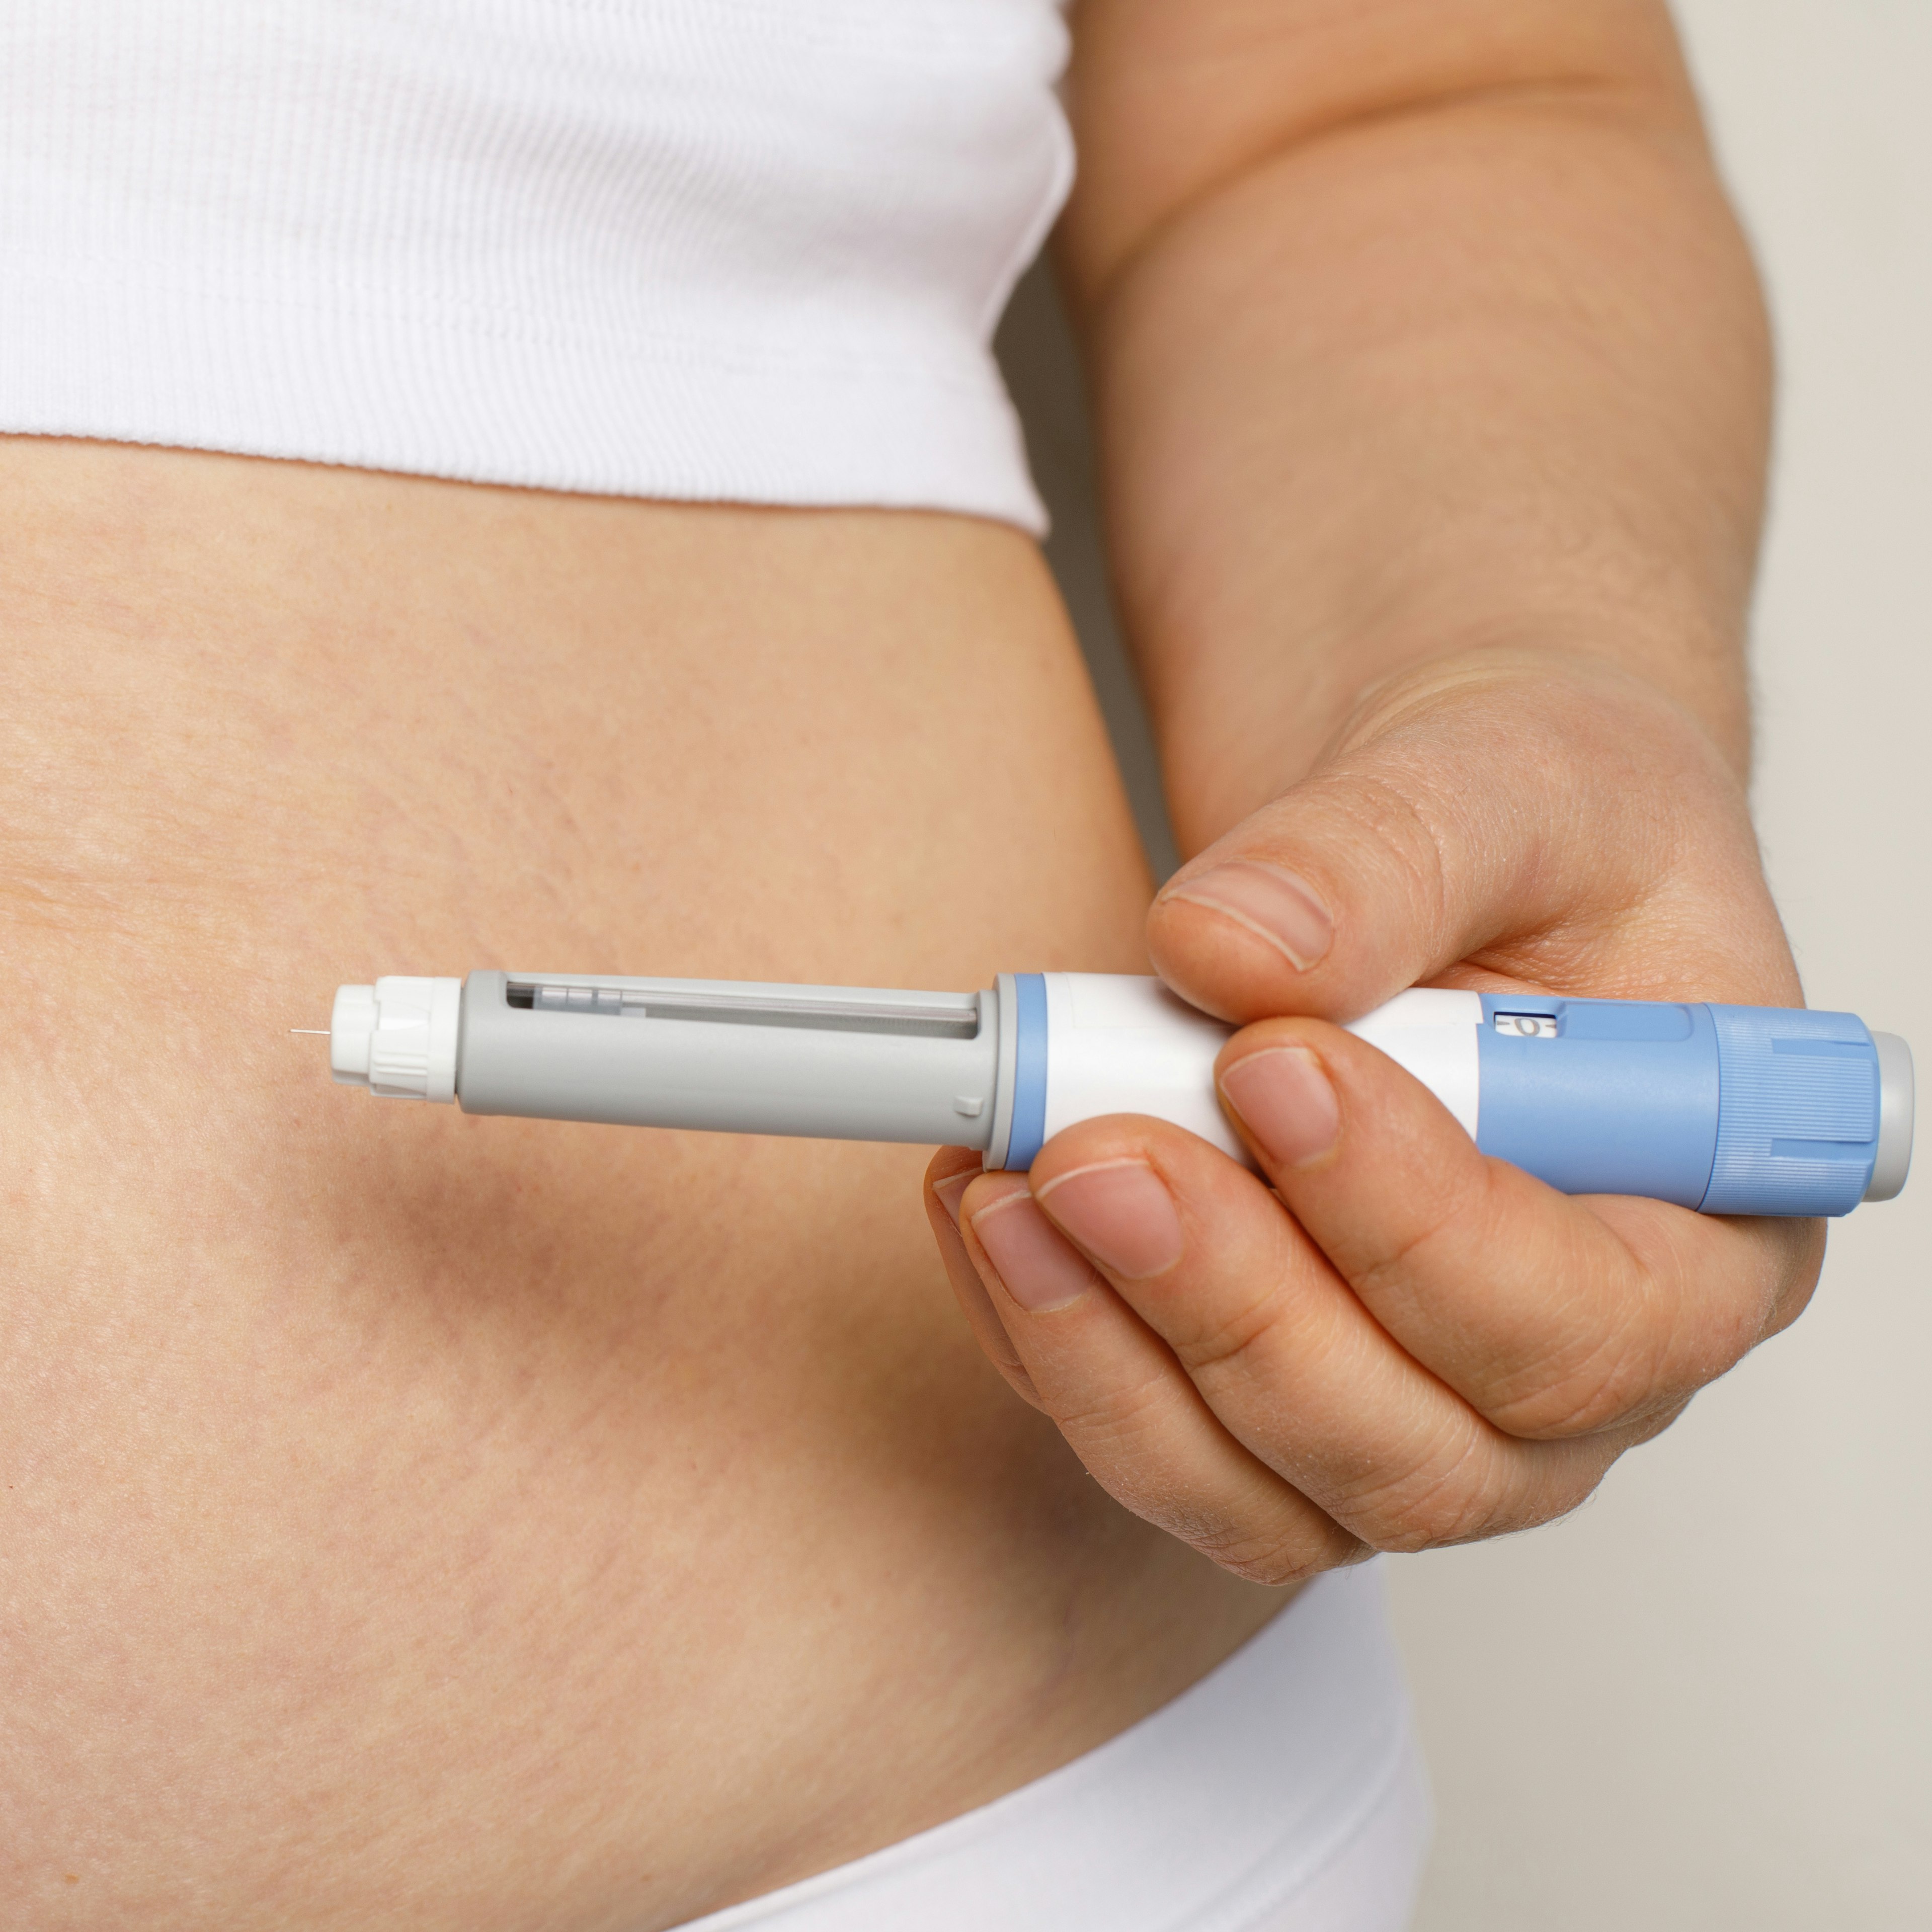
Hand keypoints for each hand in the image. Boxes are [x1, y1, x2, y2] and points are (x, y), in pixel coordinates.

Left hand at [924, 651, 1824, 1583]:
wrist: (1427, 842)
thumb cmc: (1535, 823)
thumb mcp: (1508, 781)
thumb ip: (1389, 860)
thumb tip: (1227, 953)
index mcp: (1699, 1235)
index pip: (1584, 1320)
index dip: (1416, 1225)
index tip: (1270, 1071)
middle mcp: (1564, 1366)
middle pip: (1413, 1451)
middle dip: (1237, 1311)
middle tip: (1099, 1156)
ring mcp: (1407, 1401)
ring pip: (1261, 1487)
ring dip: (1113, 1354)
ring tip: (1007, 1189)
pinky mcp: (1262, 1392)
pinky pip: (1152, 1437)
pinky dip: (1050, 1340)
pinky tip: (984, 1207)